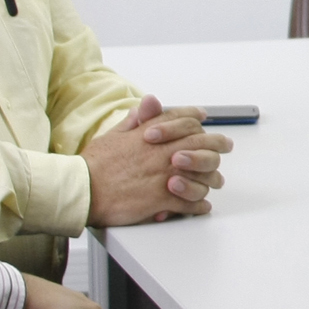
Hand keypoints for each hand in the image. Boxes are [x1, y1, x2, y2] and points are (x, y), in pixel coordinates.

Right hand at [83, 96, 232, 225]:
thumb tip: (150, 102)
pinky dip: (199, 206)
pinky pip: (192, 203)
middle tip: (225, 147)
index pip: (186, 120)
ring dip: (210, 180)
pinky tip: (201, 206)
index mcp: (153, 135)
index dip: (197, 119)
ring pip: (204, 176)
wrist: (83, 190)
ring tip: (211, 183)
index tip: (204, 118)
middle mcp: (164, 153)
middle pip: (205, 145)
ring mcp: (166, 176)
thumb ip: (137, 119)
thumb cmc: (95, 165)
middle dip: (218, 145)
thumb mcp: (115, 134)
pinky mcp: (164, 199)